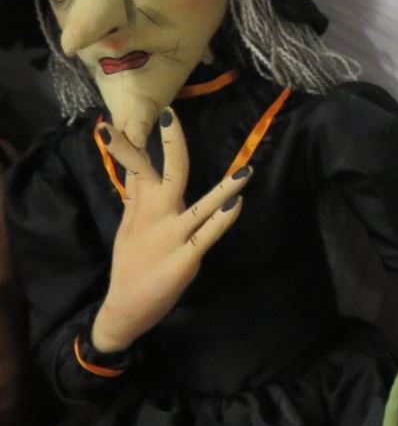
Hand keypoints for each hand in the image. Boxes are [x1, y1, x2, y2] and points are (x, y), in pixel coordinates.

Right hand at [88, 111, 249, 352]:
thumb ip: (136, 193)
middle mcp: (157, 218)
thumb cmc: (132, 261)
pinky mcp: (185, 259)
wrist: (124, 309)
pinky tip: (237, 205)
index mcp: (142, 207)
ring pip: (199, 207)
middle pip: (168, 175)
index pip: (137, 167)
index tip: (123, 116)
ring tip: (245, 172)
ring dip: (223, 190)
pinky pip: (208, 236)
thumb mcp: (129, 223)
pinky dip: (222, 221)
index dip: (130, 142)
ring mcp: (172, 238)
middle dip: (171, 144)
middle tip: (170, 115)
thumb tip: (136, 163)